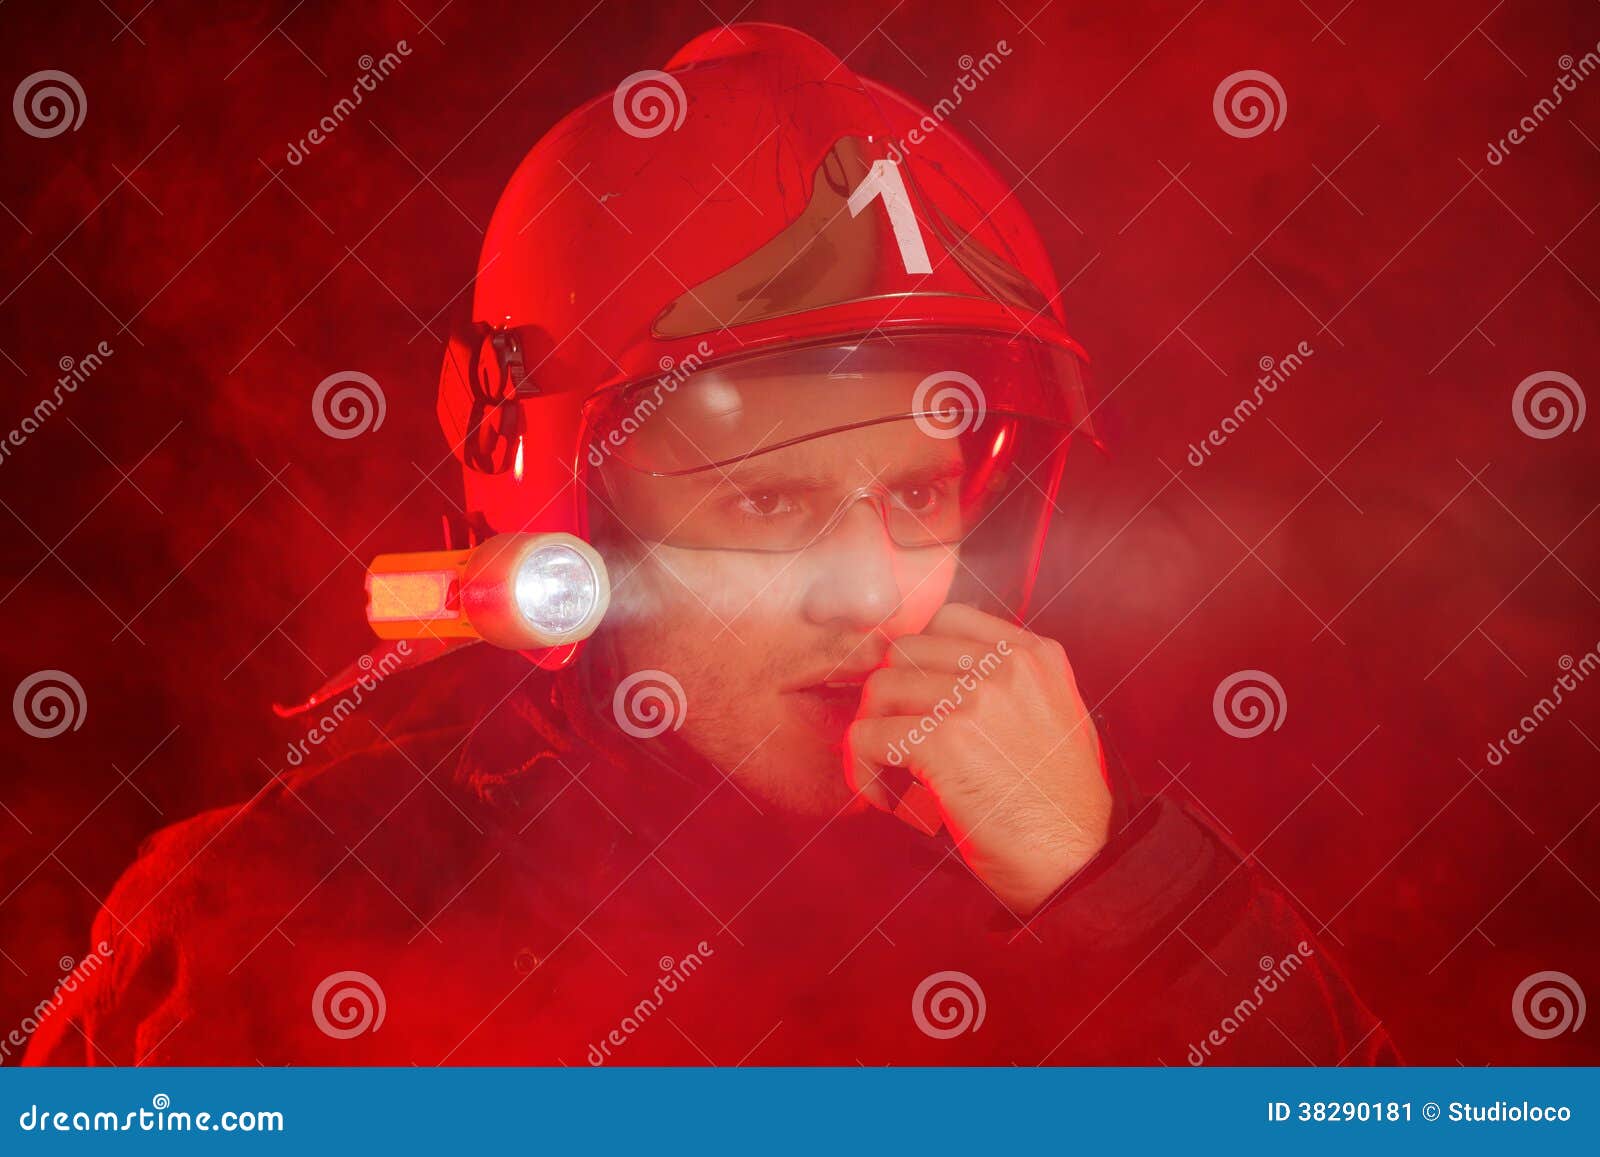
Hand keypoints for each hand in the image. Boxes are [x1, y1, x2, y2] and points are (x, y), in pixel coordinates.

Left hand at [845, 604, 1111, 913]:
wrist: (1077, 863)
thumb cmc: (1061, 806)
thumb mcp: (1057, 718)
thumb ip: (1010, 684)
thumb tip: (939, 673)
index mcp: (1037, 655)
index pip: (947, 620)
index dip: (918, 660)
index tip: (915, 699)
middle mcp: (1007, 667)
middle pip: (905, 651)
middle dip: (889, 697)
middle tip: (895, 742)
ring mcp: (976, 700)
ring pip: (880, 689)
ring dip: (872, 732)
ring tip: (889, 774)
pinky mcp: (945, 742)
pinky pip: (868, 736)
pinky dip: (862, 768)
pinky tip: (881, 797)